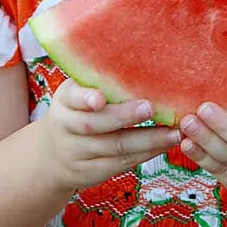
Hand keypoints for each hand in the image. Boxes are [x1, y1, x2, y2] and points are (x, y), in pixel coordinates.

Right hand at [37, 79, 180, 192]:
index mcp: (65, 100)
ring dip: (147, 140)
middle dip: (125, 117)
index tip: (100, 99)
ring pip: (114, 148)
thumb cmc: (78, 110)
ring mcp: (77, 154)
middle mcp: (66, 128)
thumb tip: (143, 52)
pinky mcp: (91, 173)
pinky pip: (121, 164)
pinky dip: (146, 154)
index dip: (85, 99)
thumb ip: (100, 79)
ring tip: (174, 132)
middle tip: (151, 108)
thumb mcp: (78, 91)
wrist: (52, 155)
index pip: (72, 97)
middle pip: (96, 125)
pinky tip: (165, 145)